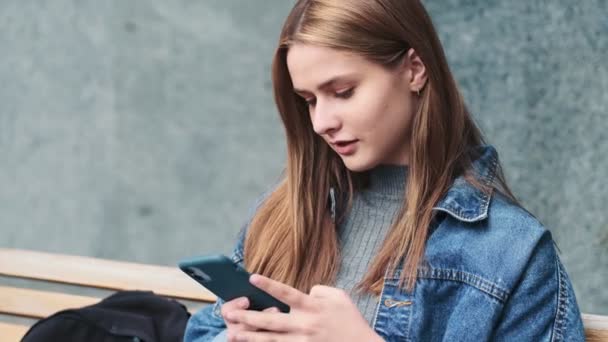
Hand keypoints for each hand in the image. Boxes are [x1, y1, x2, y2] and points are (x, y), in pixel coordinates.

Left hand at [225, 274, 382, 341]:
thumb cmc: (351, 320)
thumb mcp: (339, 296)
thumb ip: (318, 290)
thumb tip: (304, 292)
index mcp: (312, 307)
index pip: (286, 293)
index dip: (268, 285)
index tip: (252, 278)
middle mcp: (304, 325)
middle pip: (270, 321)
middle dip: (248, 317)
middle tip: (229, 314)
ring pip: (270, 340)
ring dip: (249, 337)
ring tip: (231, 334)